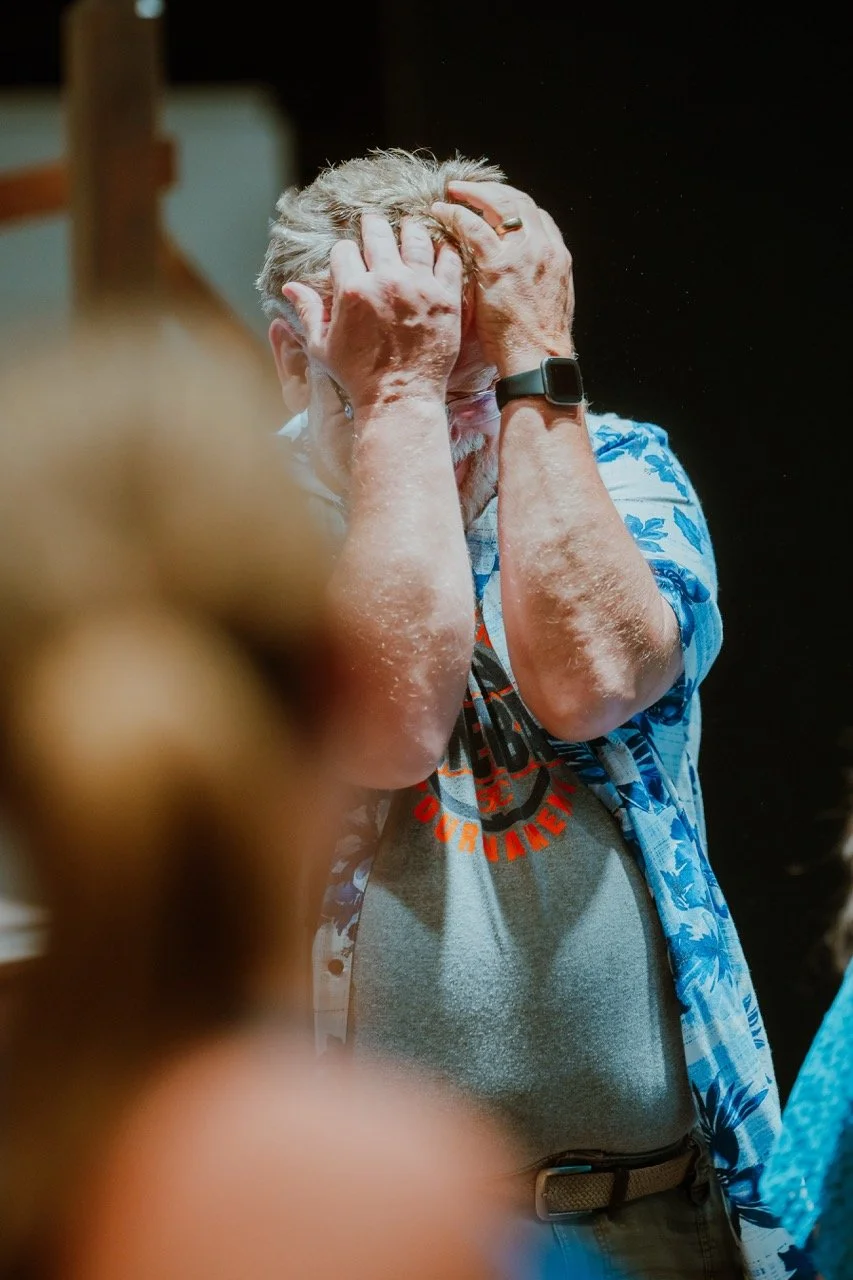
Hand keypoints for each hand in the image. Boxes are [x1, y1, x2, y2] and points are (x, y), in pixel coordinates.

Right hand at [282, 213, 462, 415]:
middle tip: (375, 223)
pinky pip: (449, 260)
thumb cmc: (358, 377)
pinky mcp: (446, 298)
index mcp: (352, 290)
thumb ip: (308, 312)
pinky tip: (439, 251)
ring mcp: (419, 287)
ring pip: (416, 238)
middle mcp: (386, 281)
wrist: (400, 399)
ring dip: (410, 230)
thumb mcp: (322, 347)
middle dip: (373, 226)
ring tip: (408, 229)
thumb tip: (290, 287)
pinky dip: (444, 251)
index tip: (349, 259)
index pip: (344, 249)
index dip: (344, 252)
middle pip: (378, 233)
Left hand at [431, 182, 574, 375]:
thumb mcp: (549, 302)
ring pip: (497, 206)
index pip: (538, 215)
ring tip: (452, 193)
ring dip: (472, 195)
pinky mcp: (498, 264)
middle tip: (468, 190)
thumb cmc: (537, 342)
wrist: (538, 359)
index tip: (494, 205)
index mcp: (558, 255)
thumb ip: (537, 279)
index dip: (513, 205)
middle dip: (492, 191)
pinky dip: (455, 215)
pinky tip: (441, 213)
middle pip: (519, 201)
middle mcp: (543, 247)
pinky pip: (472, 227)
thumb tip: (521, 275)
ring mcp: (522, 253)